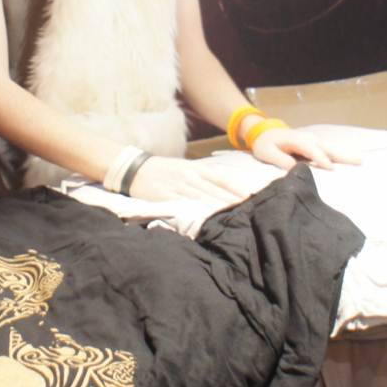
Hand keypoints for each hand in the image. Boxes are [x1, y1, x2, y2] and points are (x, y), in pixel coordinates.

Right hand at [126, 155, 253, 204]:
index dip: (236, 187)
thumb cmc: (161, 169)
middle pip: (215, 189)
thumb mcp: (183, 167)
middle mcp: (189, 176)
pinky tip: (208, 218)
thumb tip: (220, 185)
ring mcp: (178, 187)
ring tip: (235, 215)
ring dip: (219, 206)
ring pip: (203, 197)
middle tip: (251, 207)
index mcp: (194, 168)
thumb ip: (201, 176)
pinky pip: (184, 205)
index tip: (252, 195)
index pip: (221, 178)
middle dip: (233, 199)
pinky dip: (197, 211)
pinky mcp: (166, 197)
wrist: (134, 169)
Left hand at [250, 127, 361, 170]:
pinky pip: (329, 151)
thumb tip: (295, 168)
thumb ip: (280, 159)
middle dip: (341, 155)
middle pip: (327, 148)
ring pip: (331, 149)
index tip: (330, 168)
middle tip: (359, 162)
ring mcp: (314, 141)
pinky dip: (341, 155)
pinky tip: (351, 161)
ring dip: (345, 155)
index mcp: (297, 140)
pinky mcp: (315, 145)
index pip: (311, 150)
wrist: (266, 132)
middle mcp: (309, 139)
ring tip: (360, 161)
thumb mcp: (267, 152)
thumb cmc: (265, 144)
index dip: (320, 158)